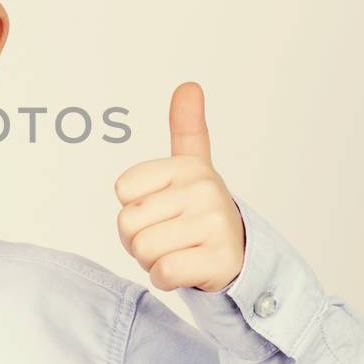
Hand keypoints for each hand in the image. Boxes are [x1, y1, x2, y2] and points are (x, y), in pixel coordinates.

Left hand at [114, 81, 246, 293]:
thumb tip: (189, 85)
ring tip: (179, 250)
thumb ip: (186, 128)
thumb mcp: (192, 166)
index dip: (133, 208)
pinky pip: (163, 272)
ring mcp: (214, 224)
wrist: (241, 253)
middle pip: (128, 223)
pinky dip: (166, 278)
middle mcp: (203, 189)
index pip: (122, 190)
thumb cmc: (200, 210)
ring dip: (152, 260)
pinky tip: (187, 268)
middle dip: (139, 239)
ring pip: (144, 249)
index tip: (161, 209)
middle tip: (170, 236)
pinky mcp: (218, 259)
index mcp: (187, 166)